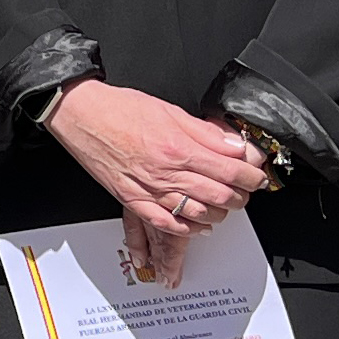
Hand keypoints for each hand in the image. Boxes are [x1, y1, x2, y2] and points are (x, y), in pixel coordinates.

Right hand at [45, 79, 267, 275]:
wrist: (81, 115)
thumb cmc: (119, 109)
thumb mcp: (170, 111)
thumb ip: (205, 132)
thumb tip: (234, 144)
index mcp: (179, 148)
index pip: (230, 170)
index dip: (251, 176)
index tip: (257, 176)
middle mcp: (166, 173)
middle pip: (219, 196)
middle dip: (240, 197)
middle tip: (246, 191)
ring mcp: (149, 190)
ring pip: (197, 214)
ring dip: (218, 214)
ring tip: (225, 206)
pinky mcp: (132, 199)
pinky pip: (165, 224)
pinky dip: (187, 229)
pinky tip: (198, 225)